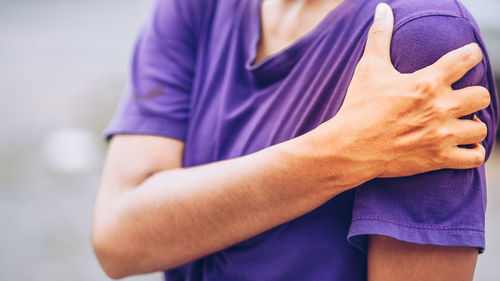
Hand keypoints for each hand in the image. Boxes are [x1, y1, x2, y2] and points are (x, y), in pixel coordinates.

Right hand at [301, 3, 489, 184]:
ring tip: (459, 124)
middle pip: (482, 95)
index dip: (471, 55)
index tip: (466, 58)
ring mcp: (441, 135)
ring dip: (472, 125)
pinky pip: (474, 157)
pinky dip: (471, 152)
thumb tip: (382, 9)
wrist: (349, 147)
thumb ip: (379, 36)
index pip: (467, 59)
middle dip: (473, 94)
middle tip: (458, 98)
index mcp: (426, 82)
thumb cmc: (358, 107)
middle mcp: (439, 108)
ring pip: (481, 128)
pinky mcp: (438, 158)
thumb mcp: (368, 68)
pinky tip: (461, 146)